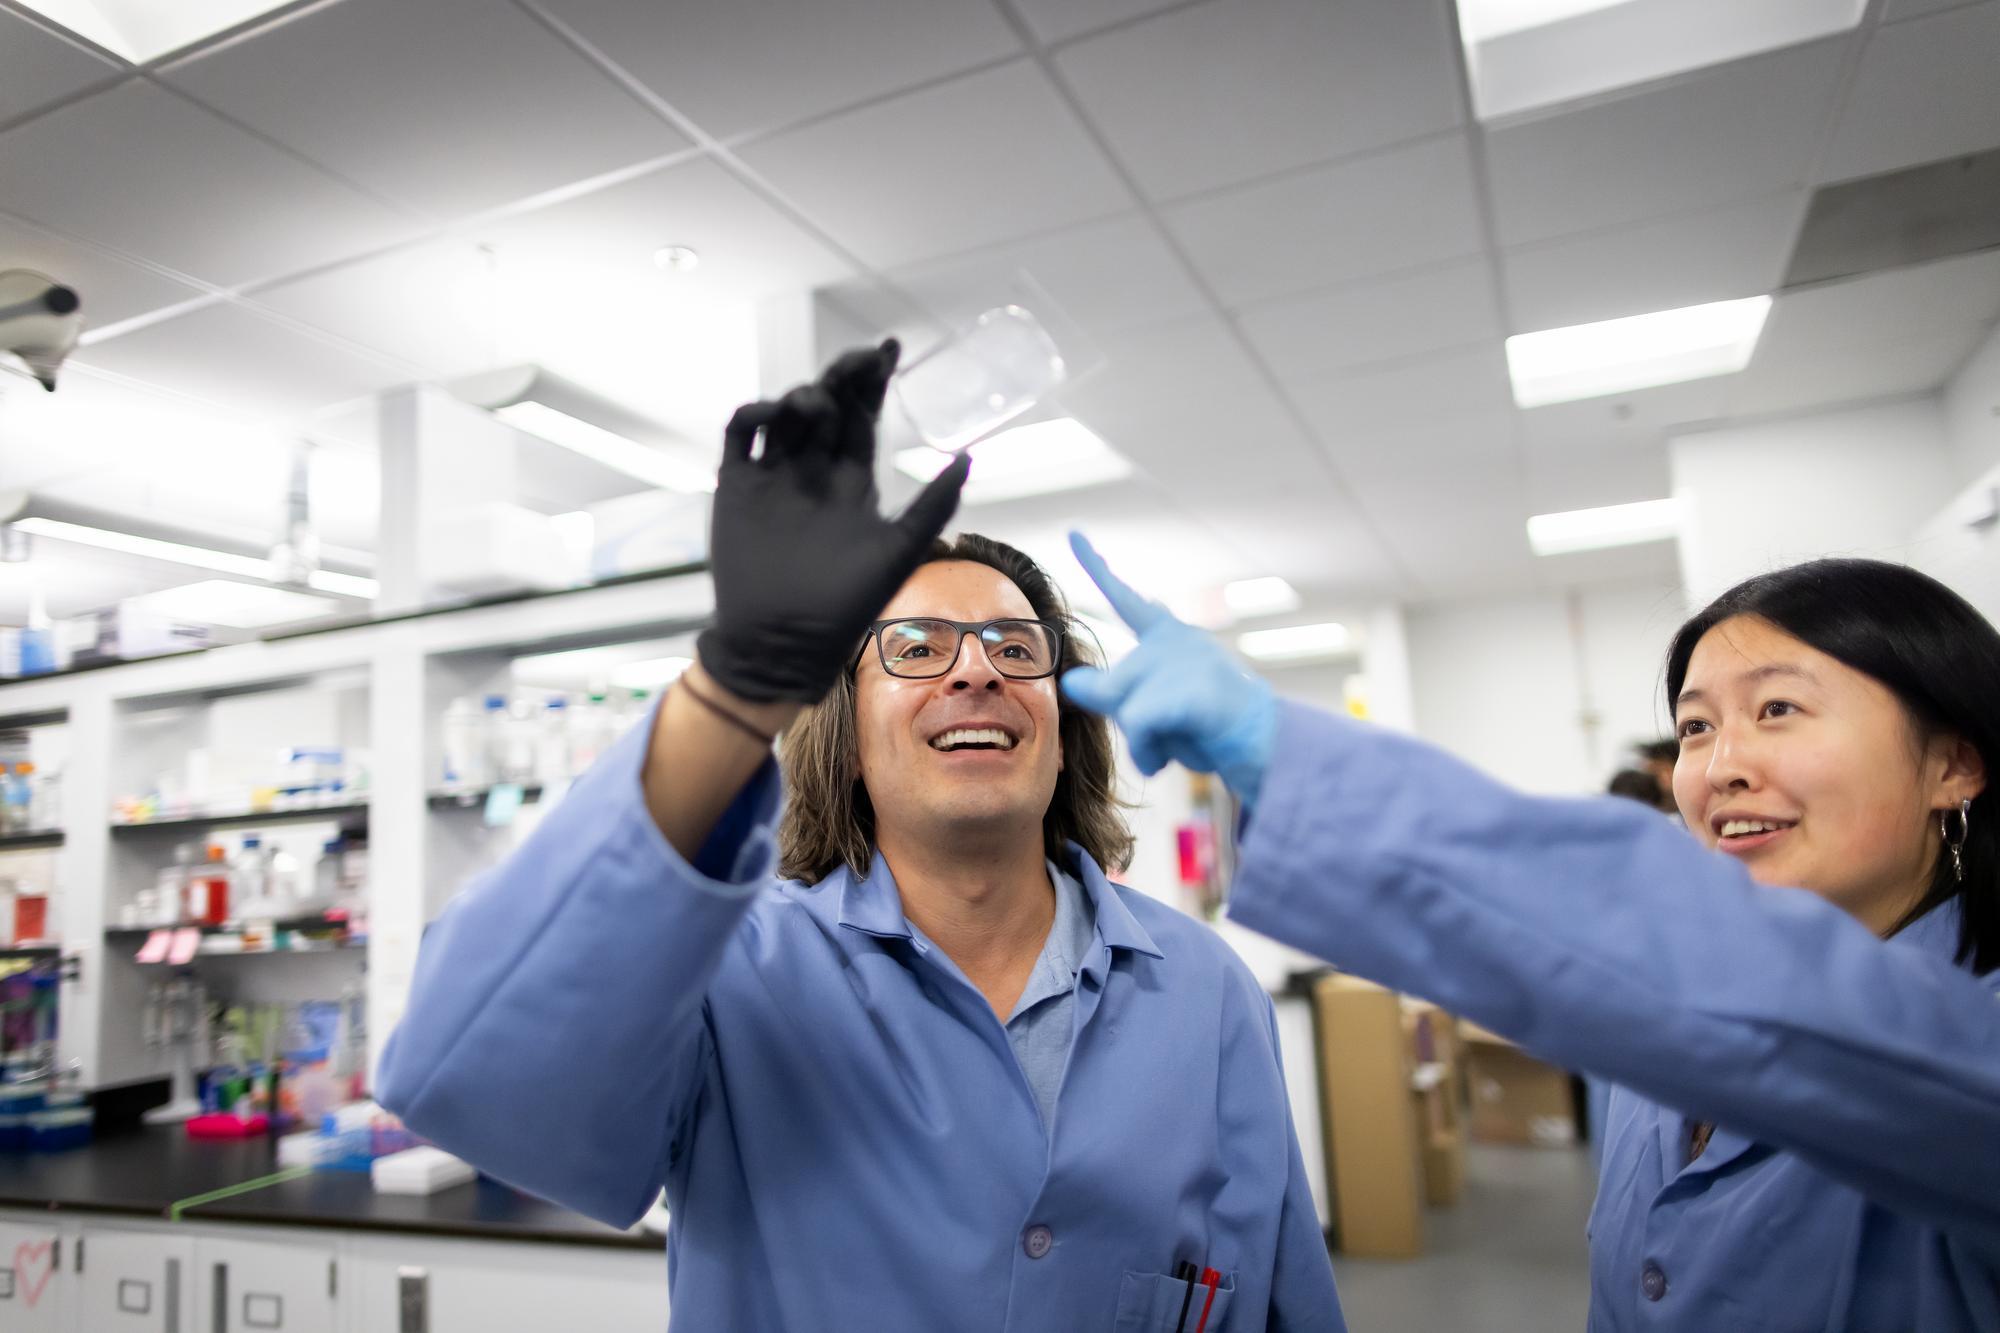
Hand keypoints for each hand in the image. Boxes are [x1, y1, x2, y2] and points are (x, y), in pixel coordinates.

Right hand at [698, 340, 969, 702]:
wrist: (784, 643)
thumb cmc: (846, 605)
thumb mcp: (900, 550)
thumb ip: (933, 505)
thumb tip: (970, 456)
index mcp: (853, 481)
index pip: (864, 416)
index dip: (875, 380)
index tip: (890, 348)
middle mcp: (814, 472)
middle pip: (829, 405)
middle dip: (843, 376)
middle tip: (860, 360)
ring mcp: (775, 477)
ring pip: (787, 413)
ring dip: (804, 396)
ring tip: (819, 404)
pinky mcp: (738, 487)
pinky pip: (742, 434)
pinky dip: (755, 415)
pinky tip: (775, 416)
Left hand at [1060, 532, 1277, 803]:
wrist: (1268, 747)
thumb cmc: (1210, 729)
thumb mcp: (1155, 710)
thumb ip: (1113, 693)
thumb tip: (1072, 682)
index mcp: (1170, 637)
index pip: (1126, 599)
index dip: (1096, 566)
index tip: (1073, 532)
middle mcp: (1175, 639)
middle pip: (1112, 688)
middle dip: (1130, 724)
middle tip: (1176, 731)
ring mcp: (1183, 661)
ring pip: (1125, 712)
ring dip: (1145, 742)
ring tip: (1186, 741)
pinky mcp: (1187, 690)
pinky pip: (1140, 727)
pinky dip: (1151, 752)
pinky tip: (1180, 755)